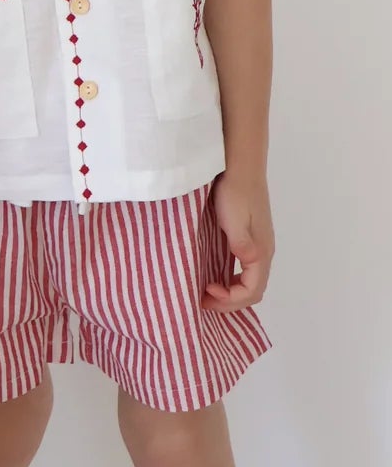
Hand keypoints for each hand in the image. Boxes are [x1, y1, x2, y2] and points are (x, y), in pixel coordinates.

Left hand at [204, 170, 274, 311]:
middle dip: (229, 301)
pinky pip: (244, 268)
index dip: (230, 300)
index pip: (252, 291)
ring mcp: (258, 244)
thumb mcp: (235, 219)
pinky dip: (230, 278)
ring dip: (230, 291)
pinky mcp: (249, 236)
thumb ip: (241, 244)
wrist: (240, 165)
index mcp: (261, 252)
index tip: (206, 293)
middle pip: (253, 290)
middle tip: (203, 300)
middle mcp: (263, 251)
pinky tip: (214, 273)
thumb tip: (248, 263)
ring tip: (207, 291)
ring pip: (249, 280)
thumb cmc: (235, 191)